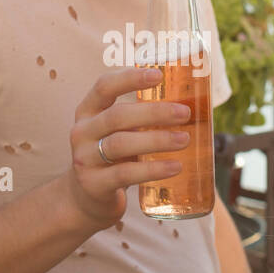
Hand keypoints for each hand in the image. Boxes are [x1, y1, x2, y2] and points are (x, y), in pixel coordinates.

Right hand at [63, 67, 191, 227]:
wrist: (87, 198)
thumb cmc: (113, 157)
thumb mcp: (118, 132)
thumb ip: (140, 118)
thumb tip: (191, 102)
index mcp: (88, 111)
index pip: (104, 86)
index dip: (130, 78)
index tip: (158, 74)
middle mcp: (82, 132)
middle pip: (118, 116)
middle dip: (154, 112)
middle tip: (184, 113)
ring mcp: (85, 159)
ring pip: (121, 144)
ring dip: (156, 140)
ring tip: (184, 139)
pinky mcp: (94, 184)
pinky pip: (125, 174)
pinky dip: (152, 170)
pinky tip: (174, 167)